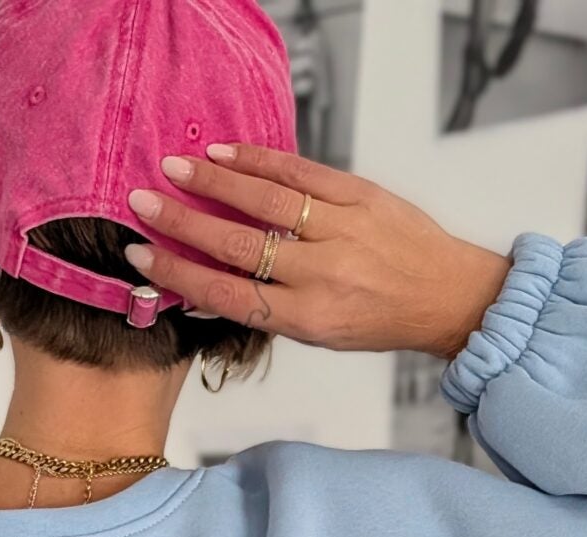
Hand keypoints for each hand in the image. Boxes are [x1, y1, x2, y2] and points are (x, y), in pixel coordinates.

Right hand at [121, 144, 510, 358]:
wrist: (444, 295)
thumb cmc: (377, 320)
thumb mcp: (319, 333)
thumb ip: (269, 307)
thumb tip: (208, 279)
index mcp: (306, 319)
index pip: (226, 295)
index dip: (178, 273)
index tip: (142, 254)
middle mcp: (321, 275)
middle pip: (237, 245)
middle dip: (182, 221)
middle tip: (143, 202)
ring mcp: (342, 230)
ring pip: (266, 202)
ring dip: (214, 182)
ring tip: (176, 167)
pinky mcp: (359, 196)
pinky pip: (301, 173)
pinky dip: (259, 161)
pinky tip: (225, 153)